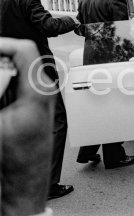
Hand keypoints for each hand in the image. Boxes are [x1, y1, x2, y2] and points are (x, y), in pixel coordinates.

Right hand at [0, 38, 55, 215]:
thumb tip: (1, 72)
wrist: (26, 178)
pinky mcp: (33, 102)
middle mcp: (43, 89)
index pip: (24, 49)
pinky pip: (15, 83)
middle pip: (16, 58)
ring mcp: (39, 95)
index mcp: (38, 90)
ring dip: (1, 74)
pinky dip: (4, 84)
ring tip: (1, 98)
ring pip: (14, 70)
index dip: (1, 44)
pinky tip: (0, 100)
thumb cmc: (16, 157)